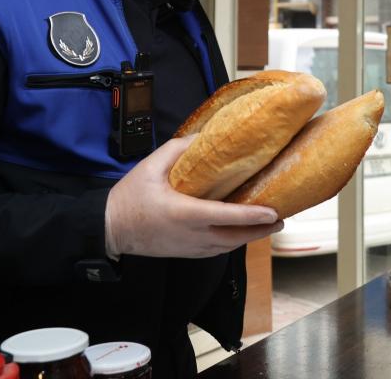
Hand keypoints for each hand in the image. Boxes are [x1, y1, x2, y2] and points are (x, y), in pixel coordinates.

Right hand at [105, 135, 283, 258]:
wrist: (109, 229)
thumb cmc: (129, 198)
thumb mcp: (150, 167)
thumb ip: (178, 150)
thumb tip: (204, 137)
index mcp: (183, 213)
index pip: (226, 216)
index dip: (252, 216)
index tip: (273, 212)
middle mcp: (191, 235)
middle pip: (235, 237)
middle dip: (260, 230)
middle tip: (281, 219)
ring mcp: (190, 248)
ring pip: (228, 247)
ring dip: (249, 238)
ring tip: (267, 225)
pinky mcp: (187, 253)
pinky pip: (217, 251)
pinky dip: (233, 242)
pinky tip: (242, 233)